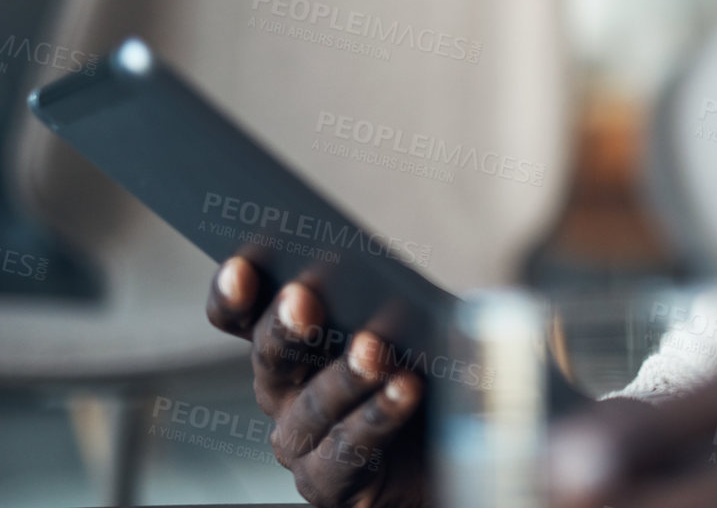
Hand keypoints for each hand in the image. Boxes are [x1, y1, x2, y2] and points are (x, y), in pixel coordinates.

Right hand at [206, 256, 427, 507]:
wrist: (451, 449)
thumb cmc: (422, 370)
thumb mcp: (406, 323)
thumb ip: (385, 299)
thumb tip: (386, 277)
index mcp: (289, 344)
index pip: (242, 316)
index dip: (234, 294)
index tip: (241, 264)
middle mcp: (284, 393)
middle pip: (270, 358)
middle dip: (283, 327)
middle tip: (301, 298)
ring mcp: (303, 442)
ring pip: (312, 406)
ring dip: (343, 375)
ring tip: (373, 348)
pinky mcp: (331, 483)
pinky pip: (347, 450)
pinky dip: (378, 416)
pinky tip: (405, 389)